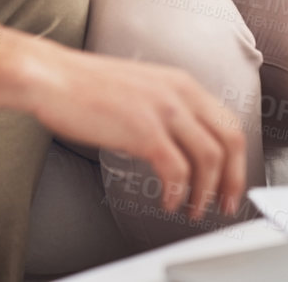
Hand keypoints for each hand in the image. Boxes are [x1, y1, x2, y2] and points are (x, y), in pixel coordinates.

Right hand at [25, 44, 246, 222]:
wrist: (50, 77)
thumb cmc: (83, 86)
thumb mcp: (139, 88)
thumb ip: (166, 108)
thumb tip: (181, 144)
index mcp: (180, 82)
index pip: (228, 122)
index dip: (237, 159)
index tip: (231, 182)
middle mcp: (178, 92)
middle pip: (230, 141)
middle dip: (233, 180)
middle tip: (225, 205)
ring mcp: (163, 110)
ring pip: (209, 159)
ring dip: (205, 192)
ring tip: (192, 209)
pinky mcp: (143, 130)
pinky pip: (177, 170)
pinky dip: (177, 193)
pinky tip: (167, 201)